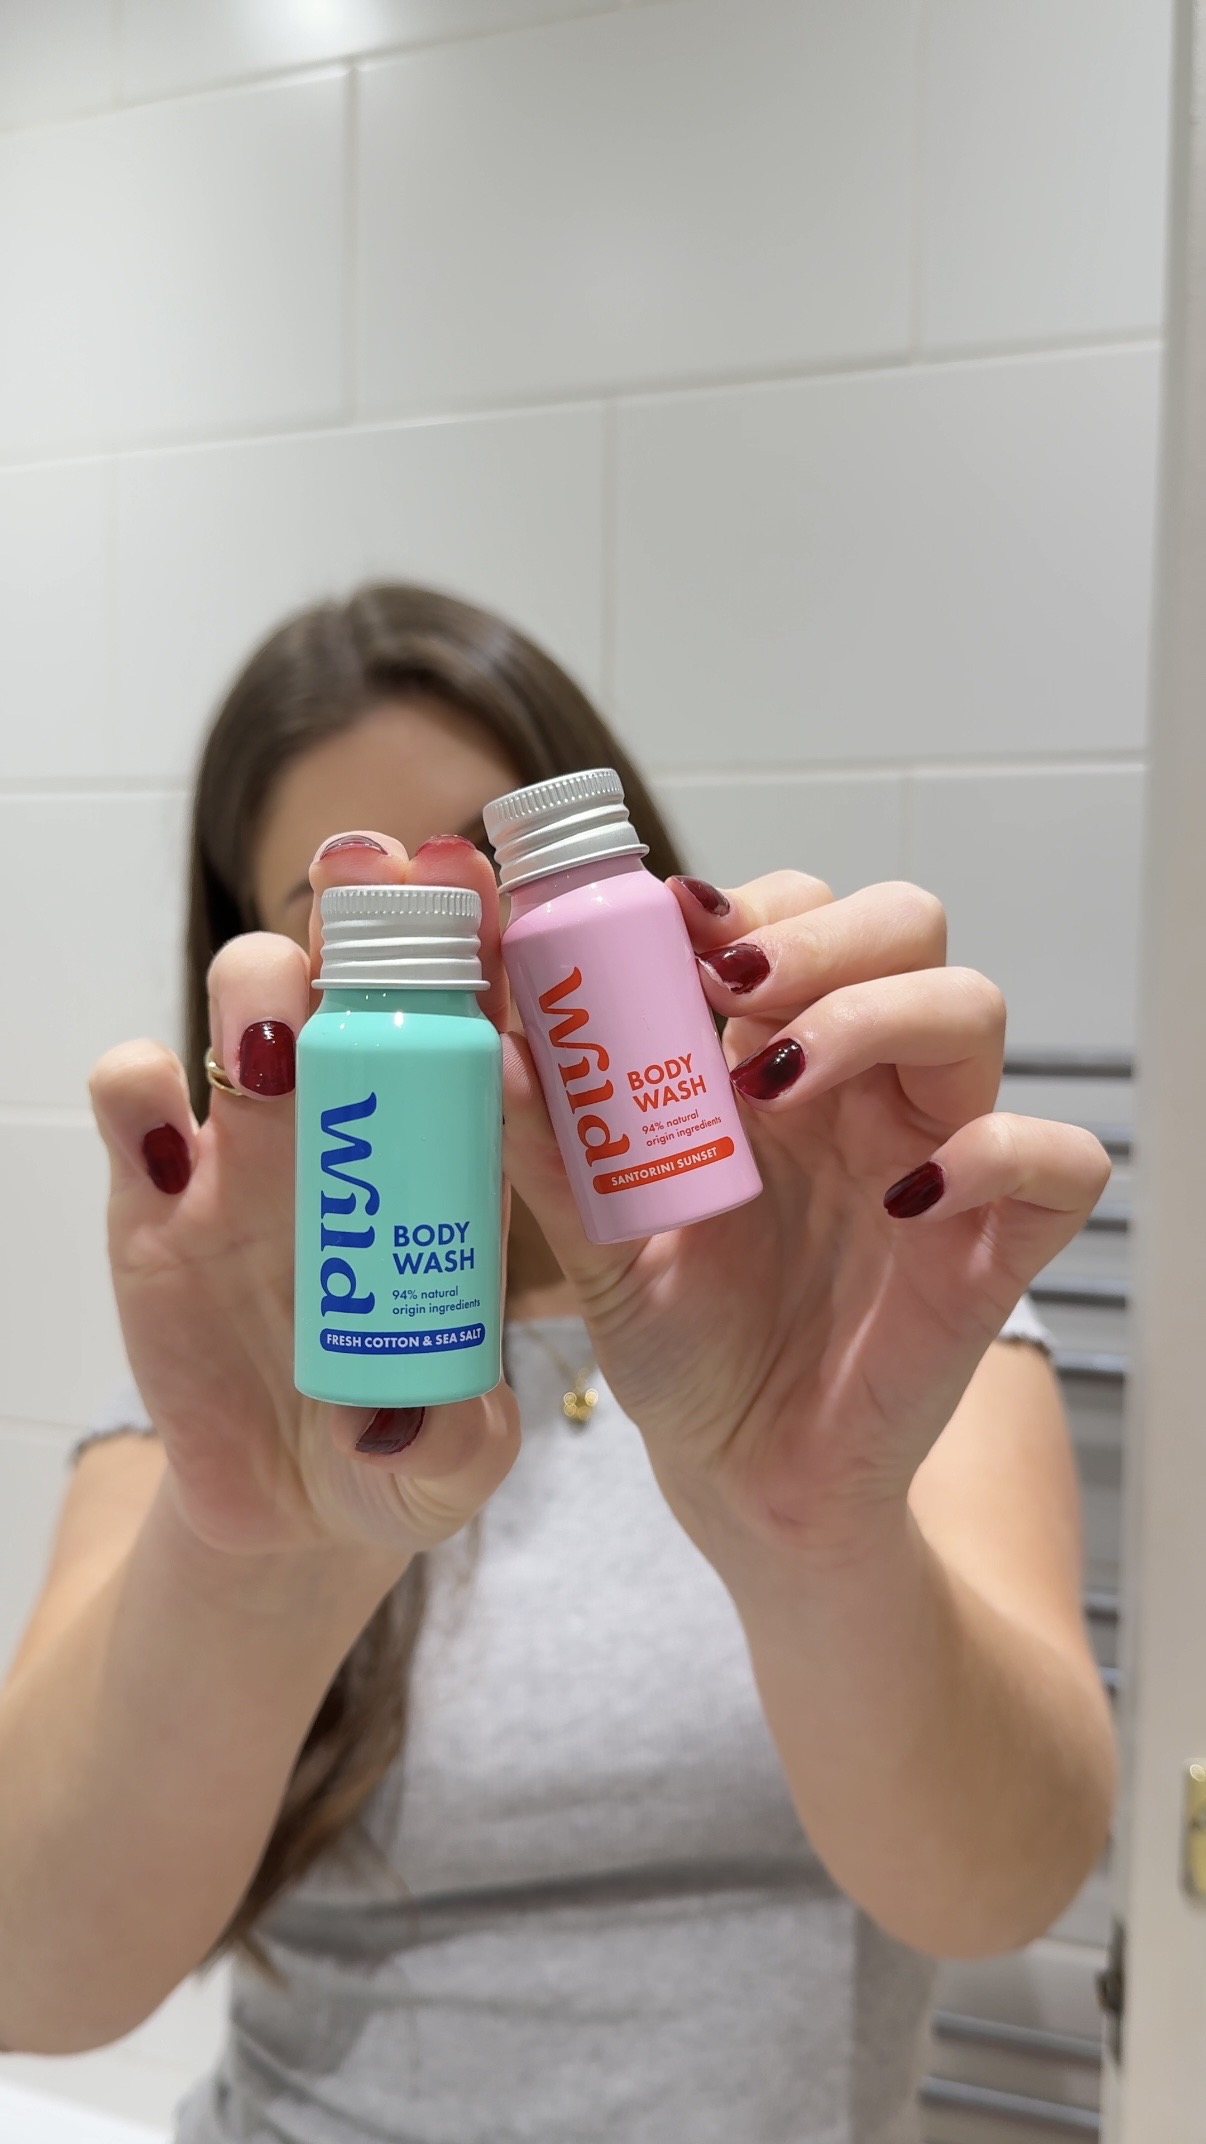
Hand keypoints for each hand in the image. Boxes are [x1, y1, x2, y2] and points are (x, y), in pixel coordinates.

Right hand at [89, 837, 516, 1562]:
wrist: (293, 1506)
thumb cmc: (405, 1453)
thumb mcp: (454, 1464)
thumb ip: (458, 1441)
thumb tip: (420, 1418)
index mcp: (449, 1154)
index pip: (470, 1014)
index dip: (476, 943)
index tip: (484, 889)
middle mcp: (354, 1124)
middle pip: (354, 972)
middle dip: (364, 918)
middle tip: (380, 892)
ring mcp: (250, 1152)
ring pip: (246, 1005)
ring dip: (260, 986)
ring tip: (278, 1035)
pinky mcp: (153, 1203)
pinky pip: (133, 1102)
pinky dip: (138, 1090)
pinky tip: (165, 1128)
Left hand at [503, 872, 1109, 1570]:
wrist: (740, 1473)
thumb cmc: (683, 1342)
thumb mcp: (595, 1243)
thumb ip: (552, 1146)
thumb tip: (498, 1042)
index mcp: (776, 1060)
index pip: (801, 916)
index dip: (753, 902)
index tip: (675, 927)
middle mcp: (866, 1087)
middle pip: (904, 925)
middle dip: (821, 931)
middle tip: (734, 982)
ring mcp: (940, 1153)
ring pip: (973, 1007)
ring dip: (878, 1014)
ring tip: (781, 1080)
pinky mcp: (1000, 1243)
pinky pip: (1060, 1158)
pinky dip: (996, 1152)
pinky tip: (906, 1199)